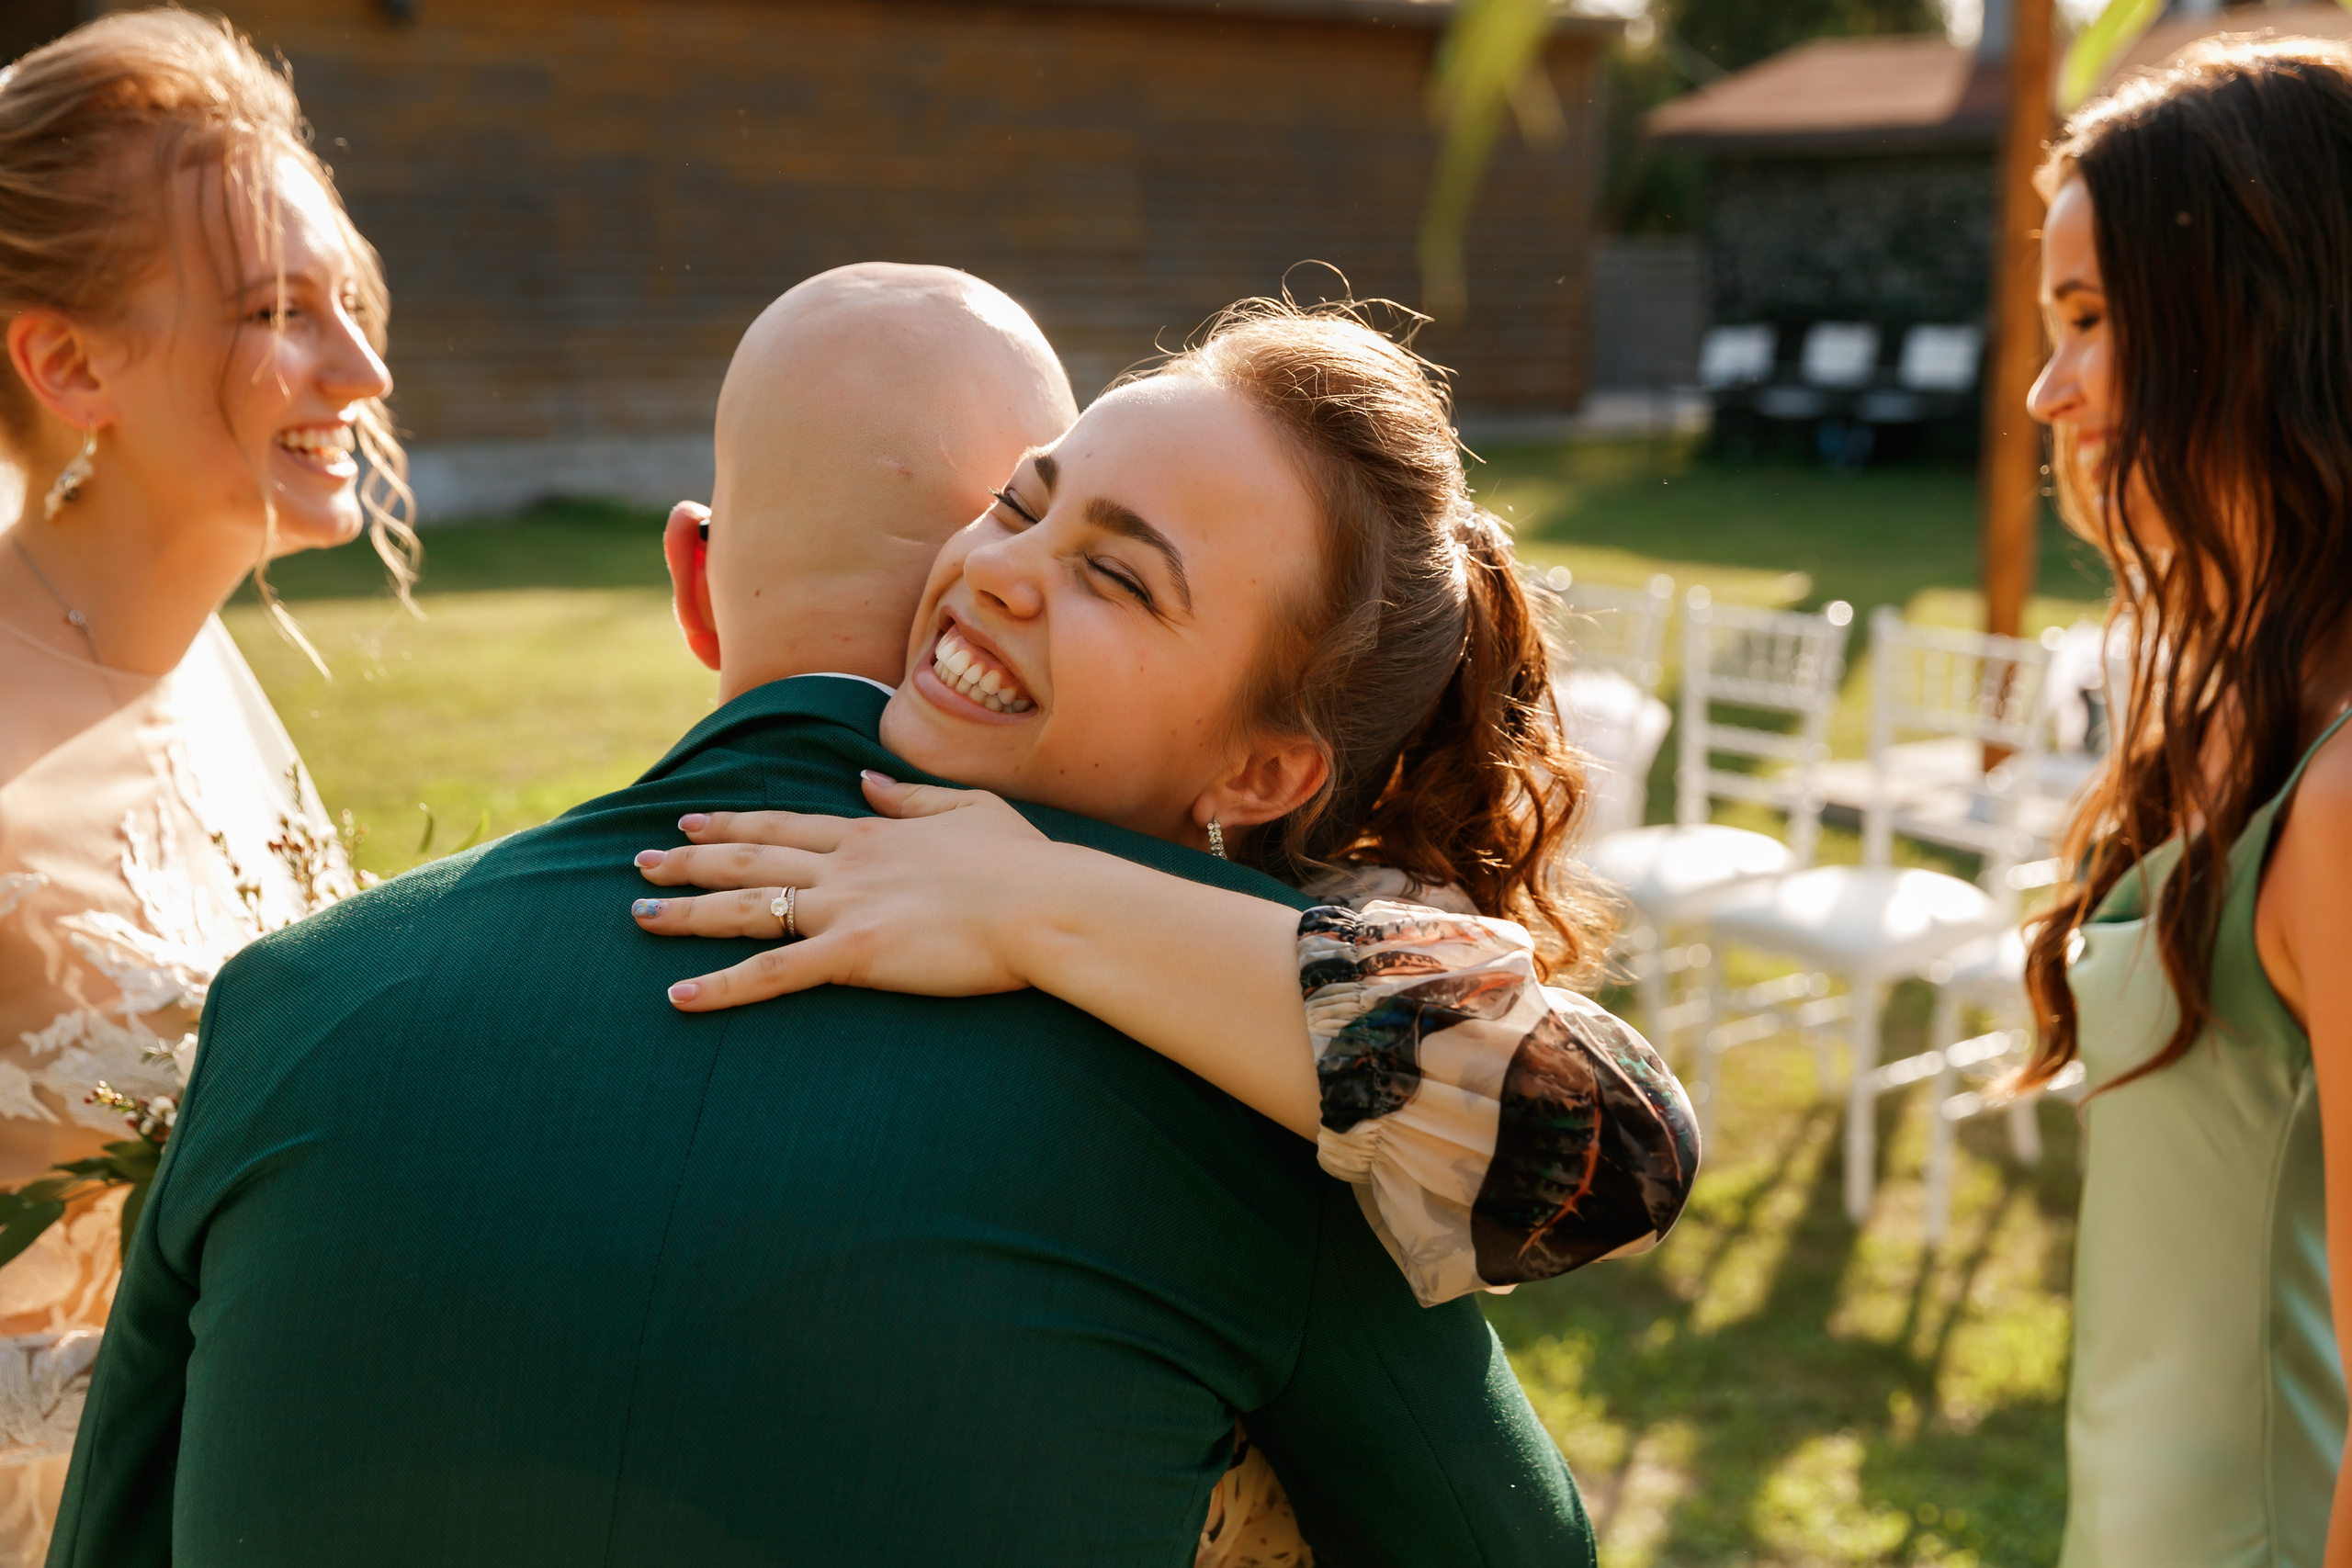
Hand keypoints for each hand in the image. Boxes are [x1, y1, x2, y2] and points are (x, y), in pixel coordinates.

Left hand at [630, 772, 1058, 1009]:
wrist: (1047, 902)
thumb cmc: (1025, 863)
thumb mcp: (969, 809)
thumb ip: (910, 797)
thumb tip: (867, 781)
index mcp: (873, 834)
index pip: (784, 825)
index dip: (732, 823)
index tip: (690, 820)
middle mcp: (846, 865)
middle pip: (749, 861)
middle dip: (689, 860)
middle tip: (640, 862)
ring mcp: (846, 907)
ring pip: (746, 909)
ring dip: (686, 912)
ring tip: (639, 916)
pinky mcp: (856, 953)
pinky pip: (773, 974)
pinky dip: (723, 987)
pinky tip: (679, 998)